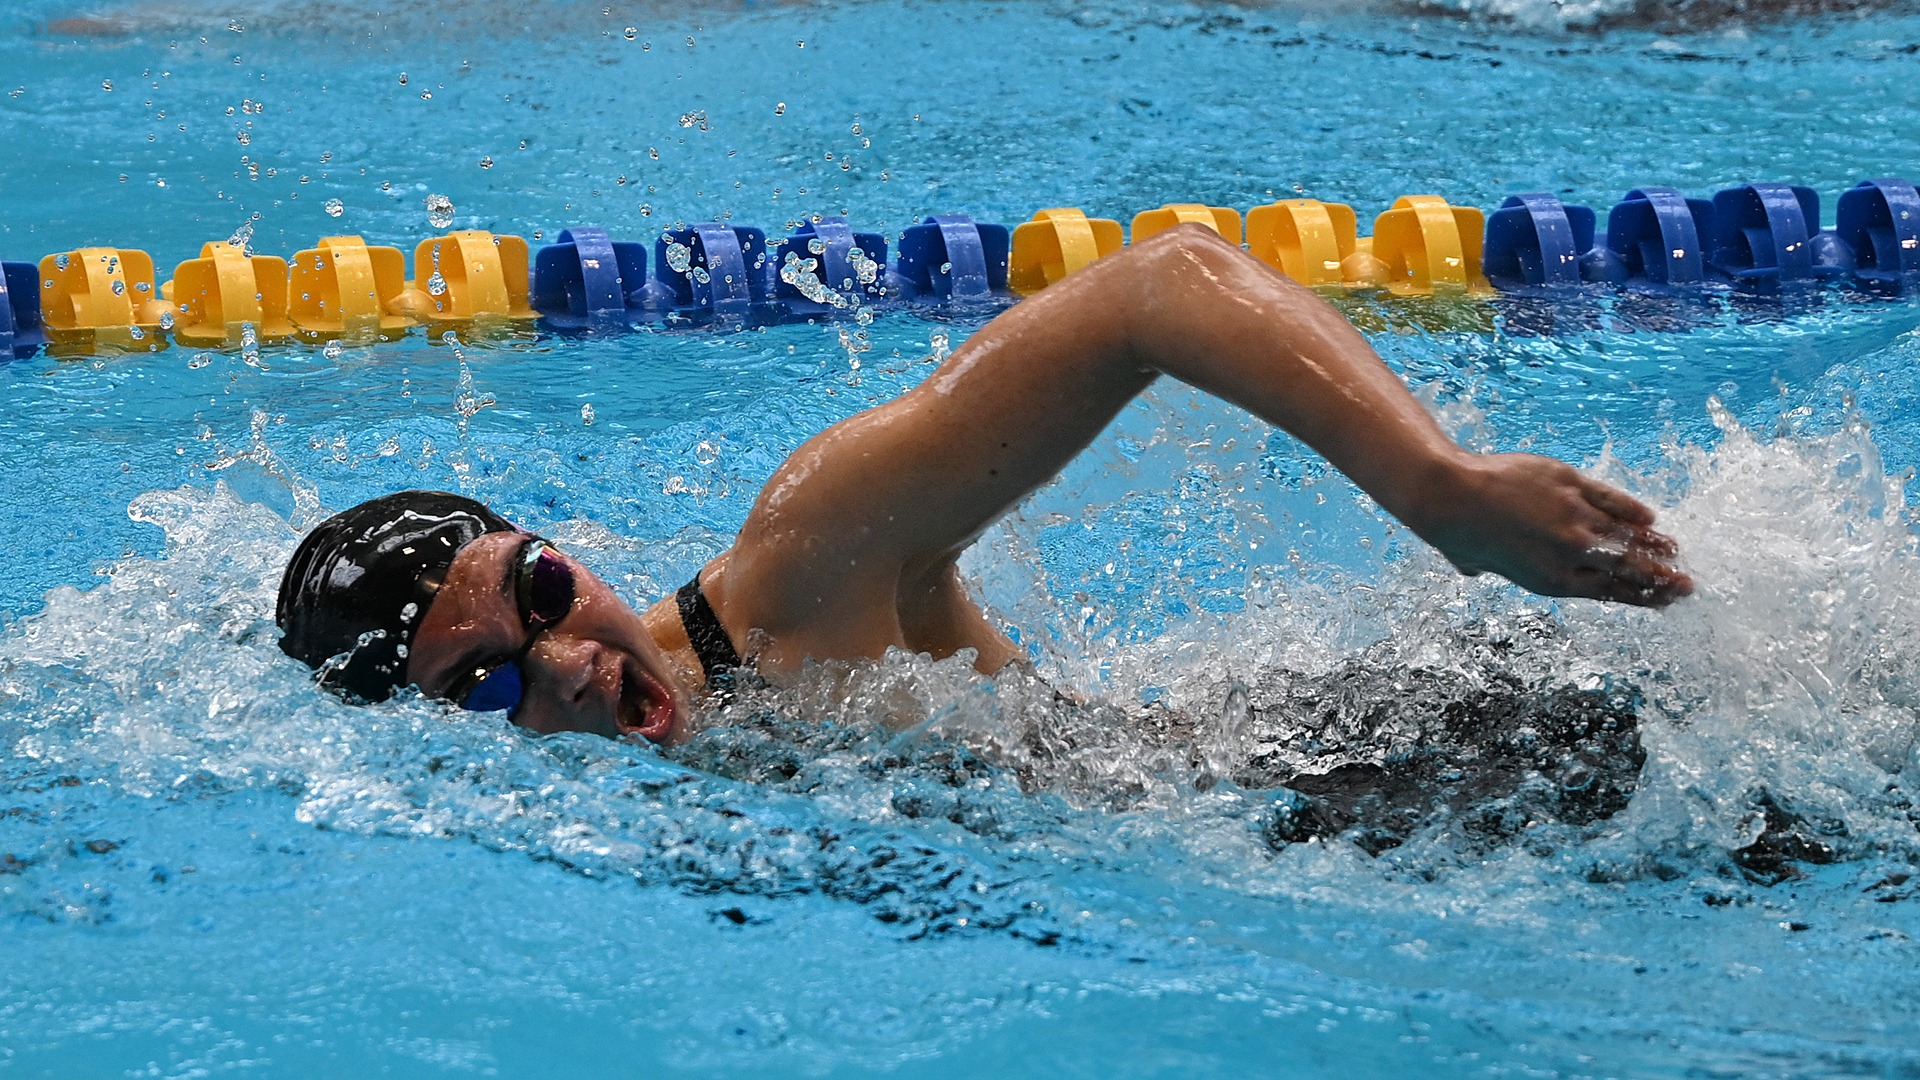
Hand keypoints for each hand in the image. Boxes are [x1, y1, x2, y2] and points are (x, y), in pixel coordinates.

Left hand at [1411, 453, 1692, 607]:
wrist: (1453, 497)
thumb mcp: (1483, 565)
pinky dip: (1632, 509)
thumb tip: (1476, 570)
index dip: (1643, 598)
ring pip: (1627, 534)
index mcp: (1553, 581)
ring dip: (1654, 544)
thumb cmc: (1460, 534)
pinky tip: (1649, 517)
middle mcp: (1571, 552)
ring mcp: (1574, 517)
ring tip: (1675, 551)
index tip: (1666, 601)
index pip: (1612, 592)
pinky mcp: (1571, 484)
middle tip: (1688, 584)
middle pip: (1629, 568)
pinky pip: (1611, 499)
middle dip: (1663, 578)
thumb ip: (1496, 568)